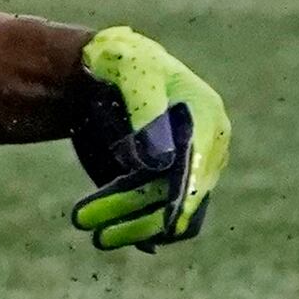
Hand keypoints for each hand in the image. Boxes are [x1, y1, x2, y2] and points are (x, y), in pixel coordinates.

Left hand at [65, 25, 229, 252]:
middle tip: (90, 227)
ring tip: (95, 235)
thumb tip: (161, 163)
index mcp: (208, 119)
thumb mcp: (133, 76)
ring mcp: (189, 168)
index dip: (183, 198)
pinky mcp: (168, 180)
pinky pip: (161, 215)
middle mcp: (206, 149)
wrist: (105, 67)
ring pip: (171, 214)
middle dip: (139, 217)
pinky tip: (109, 234)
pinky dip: (140, 229)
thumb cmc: (122, 62)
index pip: (200, 168)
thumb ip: (147, 112)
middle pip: (181, 198)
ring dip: (136, 228)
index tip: (164, 225)